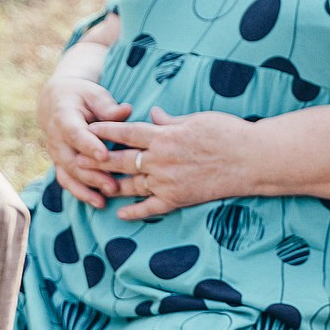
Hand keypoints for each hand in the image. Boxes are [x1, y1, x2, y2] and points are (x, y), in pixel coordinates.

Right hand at [39, 77, 130, 208]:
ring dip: (86, 188)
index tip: (104, 155)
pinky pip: (67, 181)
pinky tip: (98, 202)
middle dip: (92, 174)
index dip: (88, 145)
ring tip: (105, 201)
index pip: (75, 133)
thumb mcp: (94, 95)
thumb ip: (108, 106)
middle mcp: (56, 139)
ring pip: (68, 175)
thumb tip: (125, 111)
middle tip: (113, 186)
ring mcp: (56, 154)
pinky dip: (81, 193)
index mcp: (64, 118)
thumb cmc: (82, 97)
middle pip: (72, 160)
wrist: (57, 103)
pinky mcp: (60, 164)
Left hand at [84, 107, 260, 220]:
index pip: (125, 132)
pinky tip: (120, 214)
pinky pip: (150, 208)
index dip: (104, 130)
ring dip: (111, 185)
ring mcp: (167, 181)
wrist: (252, 159)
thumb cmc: (229, 133)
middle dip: (97, 160)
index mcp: (164, 136)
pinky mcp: (178, 198)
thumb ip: (171, 120)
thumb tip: (153, 114)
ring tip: (94, 185)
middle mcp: (160, 160)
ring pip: (130, 185)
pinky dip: (134, 212)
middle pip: (120, 160)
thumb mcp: (198, 119)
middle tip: (78, 160)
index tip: (87, 128)